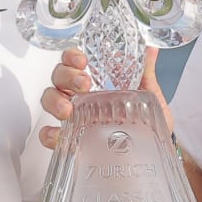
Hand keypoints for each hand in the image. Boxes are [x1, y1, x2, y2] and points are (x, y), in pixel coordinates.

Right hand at [38, 46, 171, 148]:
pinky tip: (59, 135)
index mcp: (96, 81)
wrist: (150, 152)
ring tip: (67, 110)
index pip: (74, 61)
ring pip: (50, 100)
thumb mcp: (148, 95)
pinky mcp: (71, 141)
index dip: (72, 56)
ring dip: (55, 101)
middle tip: (83, 84)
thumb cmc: (146, 121)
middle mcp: (80, 96)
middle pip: (59, 77)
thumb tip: (151, 49)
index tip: (82, 61)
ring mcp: (74, 117)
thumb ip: (146, 73)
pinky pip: (51, 135)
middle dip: (66, 76)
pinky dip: (50, 134)